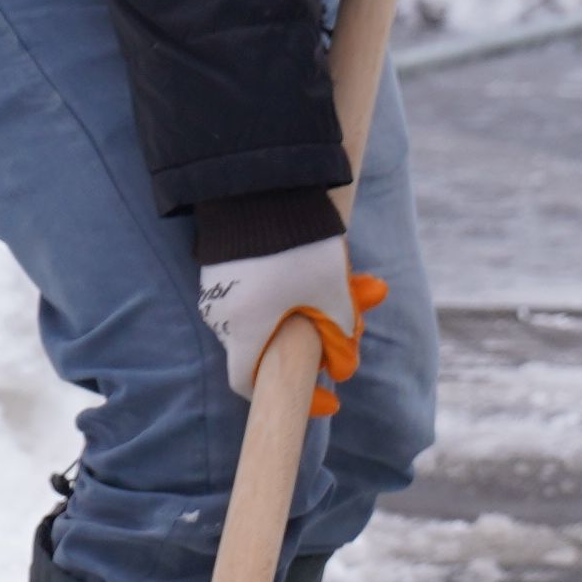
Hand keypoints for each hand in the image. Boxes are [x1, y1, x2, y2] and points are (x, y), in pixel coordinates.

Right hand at [196, 229, 380, 399]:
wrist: (261, 183)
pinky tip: (328, 264)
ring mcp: (222, 287)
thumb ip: (342, 337)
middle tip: (356, 321)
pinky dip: (299, 287)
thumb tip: (343, 368)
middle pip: (275, 346)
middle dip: (325, 337)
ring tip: (360, 284)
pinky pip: (265, 289)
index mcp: (243, 332)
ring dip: (319, 306)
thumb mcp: (333, 296)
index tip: (329, 398)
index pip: (252, 385)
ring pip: (277, 313)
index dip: (294, 397)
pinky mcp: (226, 261)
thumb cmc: (298, 247)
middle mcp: (223, 315)